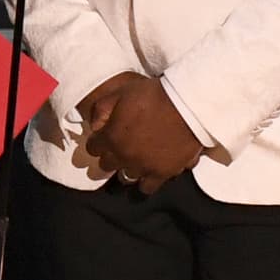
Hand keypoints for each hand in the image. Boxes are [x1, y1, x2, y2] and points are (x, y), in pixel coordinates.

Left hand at [85, 75, 202, 193]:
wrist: (187, 105)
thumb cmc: (154, 96)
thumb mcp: (121, 92)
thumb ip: (102, 109)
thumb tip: (94, 126)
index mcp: (111, 137)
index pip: (93, 148)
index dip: (97, 140)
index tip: (103, 137)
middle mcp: (123, 157)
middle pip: (107, 165)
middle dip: (110, 155)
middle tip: (119, 147)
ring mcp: (143, 167)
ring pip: (126, 178)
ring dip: (127, 169)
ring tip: (135, 160)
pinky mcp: (162, 173)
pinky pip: (148, 187)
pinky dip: (147, 180)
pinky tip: (151, 170)